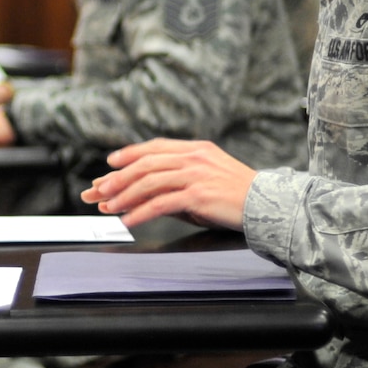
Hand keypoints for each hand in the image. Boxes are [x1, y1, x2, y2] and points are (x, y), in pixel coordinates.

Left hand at [82, 138, 255, 230]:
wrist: (267, 205)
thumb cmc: (236, 196)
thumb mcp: (206, 179)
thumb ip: (178, 180)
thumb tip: (144, 192)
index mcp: (196, 149)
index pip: (155, 147)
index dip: (130, 154)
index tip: (111, 163)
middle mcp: (194, 158)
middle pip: (146, 163)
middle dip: (119, 177)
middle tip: (99, 189)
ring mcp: (196, 175)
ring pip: (149, 182)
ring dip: (124, 196)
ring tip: (108, 207)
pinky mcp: (199, 195)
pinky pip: (161, 203)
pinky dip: (140, 212)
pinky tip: (128, 221)